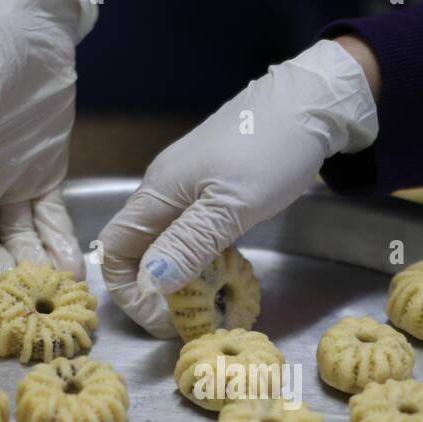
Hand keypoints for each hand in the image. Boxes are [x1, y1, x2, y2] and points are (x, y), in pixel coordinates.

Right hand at [0, 0, 98, 326]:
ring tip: (57, 304)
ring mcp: (11, 185)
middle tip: (26, 325)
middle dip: (4, 289)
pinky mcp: (45, 177)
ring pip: (21, 243)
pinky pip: (51, 221)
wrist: (33, 23)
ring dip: (36, 274)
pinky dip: (59, 246)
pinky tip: (72, 271)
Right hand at [98, 38, 378, 337]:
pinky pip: (189, 233)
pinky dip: (198, 259)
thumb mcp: (232, 205)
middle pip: (135, 251)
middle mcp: (163, 191)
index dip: (127, 291)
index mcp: (158, 193)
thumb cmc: (271, 148)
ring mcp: (187, 189)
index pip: (112, 250)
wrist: (310, 102)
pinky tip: (223, 272)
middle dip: (151, 291)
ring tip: (207, 302)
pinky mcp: (212, 189)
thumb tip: (149, 282)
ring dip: (177, 278)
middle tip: (187, 318)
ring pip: (164, 244)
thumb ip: (188, 243)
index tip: (161, 318)